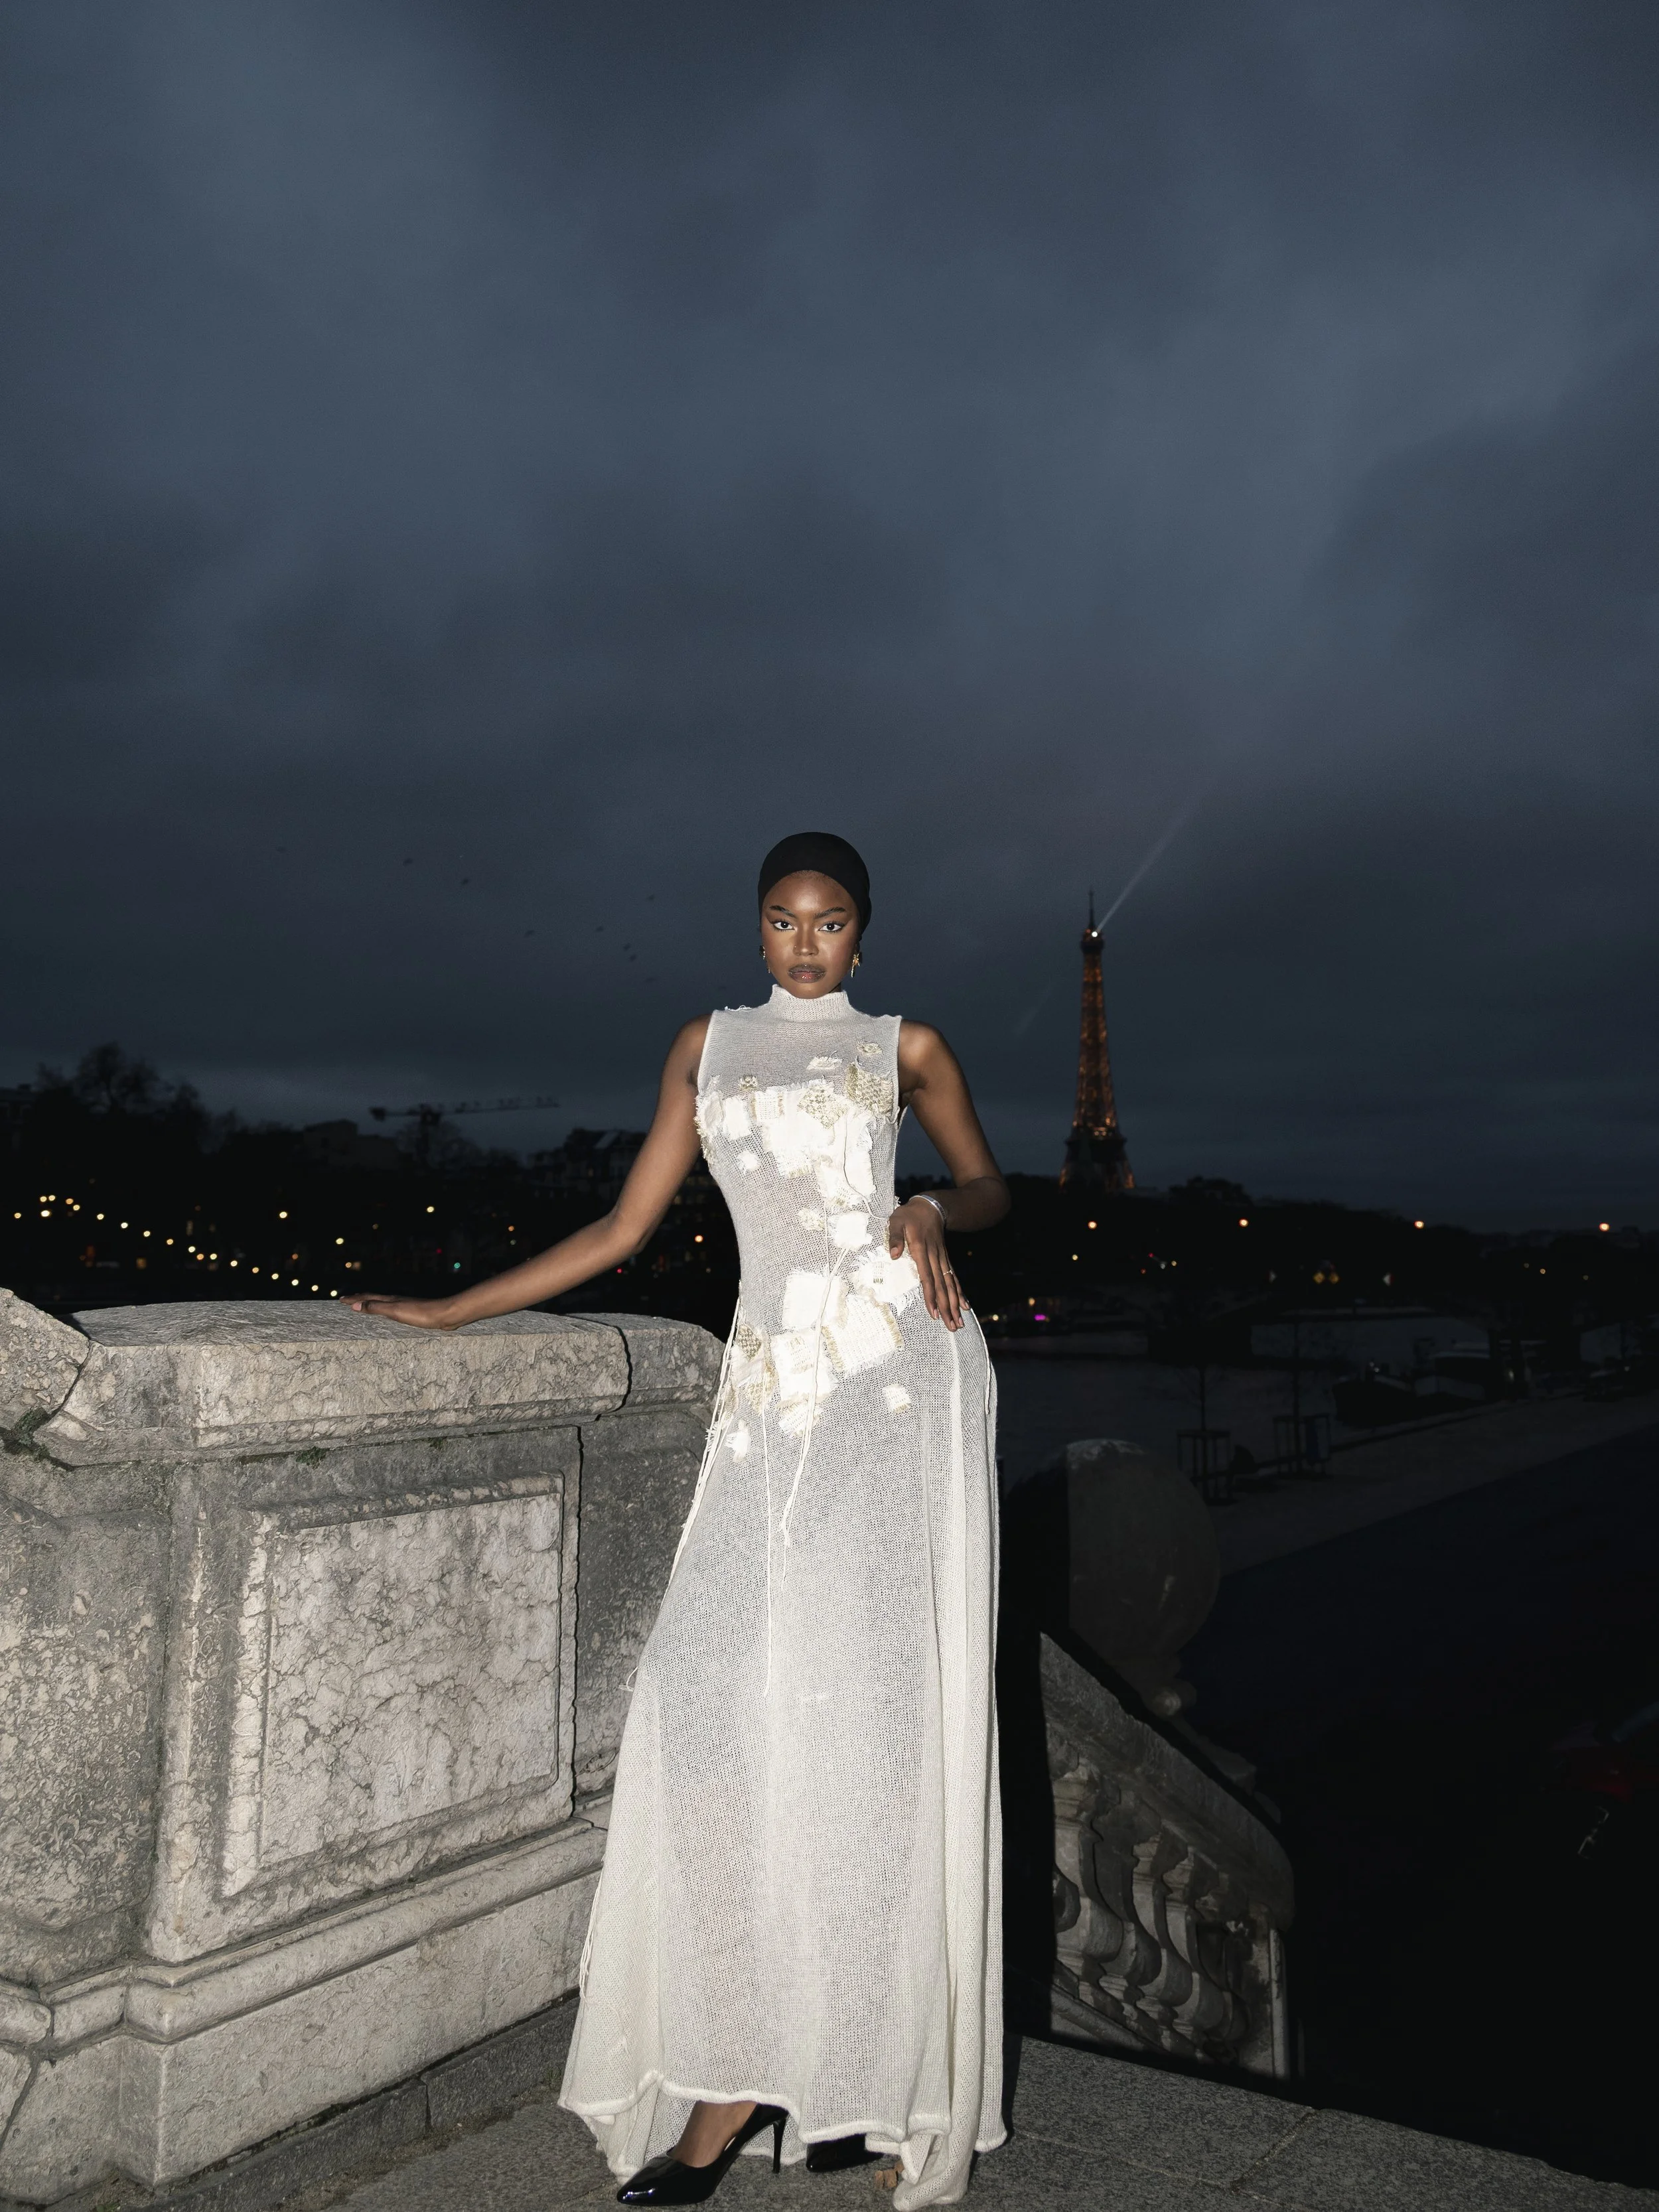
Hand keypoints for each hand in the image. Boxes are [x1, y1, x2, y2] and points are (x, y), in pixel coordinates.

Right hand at [341, 1294, 460, 1328]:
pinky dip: (383, 1312)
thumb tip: (356, 1305)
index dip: (354, 1299)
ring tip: (363, 1307)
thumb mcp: (395, 1311)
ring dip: (370, 1305)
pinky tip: (387, 1317)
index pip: (367, 1298)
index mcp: (390, 1300)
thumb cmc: (421, 1314)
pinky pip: (392, 1311)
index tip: (341, 1299)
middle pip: (374, 1298)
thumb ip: (376, 1308)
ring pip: (382, 1304)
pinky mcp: (413, 1313)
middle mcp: (396, 1300)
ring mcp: (404, 1306)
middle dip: (359, 1299)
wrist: (445, 1315)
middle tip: (347, 1301)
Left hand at [887, 1198, 963, 1330]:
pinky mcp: (945, 1259)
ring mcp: (942, 1259)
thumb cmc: (909, 1215)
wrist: (931, 1206)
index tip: (934, 1313)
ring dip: (955, 1304)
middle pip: (941, 1286)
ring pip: (949, 1284)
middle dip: (947, 1307)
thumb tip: (894, 1255)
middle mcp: (934, 1257)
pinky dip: (959, 1292)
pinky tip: (965, 1305)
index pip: (927, 1278)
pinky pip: (953, 1278)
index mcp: (921, 1250)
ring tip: (959, 1322)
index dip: (930, 1296)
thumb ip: (895, 1237)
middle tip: (952, 1326)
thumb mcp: (897, 1221)